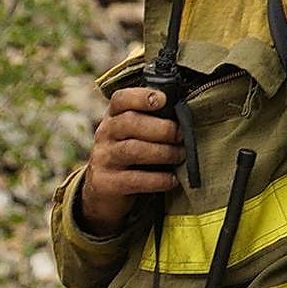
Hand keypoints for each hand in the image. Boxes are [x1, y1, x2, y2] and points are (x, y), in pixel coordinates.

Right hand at [79, 87, 185, 235]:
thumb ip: (150, 121)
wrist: (102, 191)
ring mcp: (104, 158)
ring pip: (132, 150)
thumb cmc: (128, 155)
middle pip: (129, 122)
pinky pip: (134, 179)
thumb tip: (184, 114)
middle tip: (181, 136)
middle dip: (161, 128)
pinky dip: (157, 179)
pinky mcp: (107, 183)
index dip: (141, 97)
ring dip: (162, 152)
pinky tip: (172, 180)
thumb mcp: (132, 134)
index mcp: (113, 117)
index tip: (163, 100)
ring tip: (180, 156)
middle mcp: (105, 134)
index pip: (121, 99)